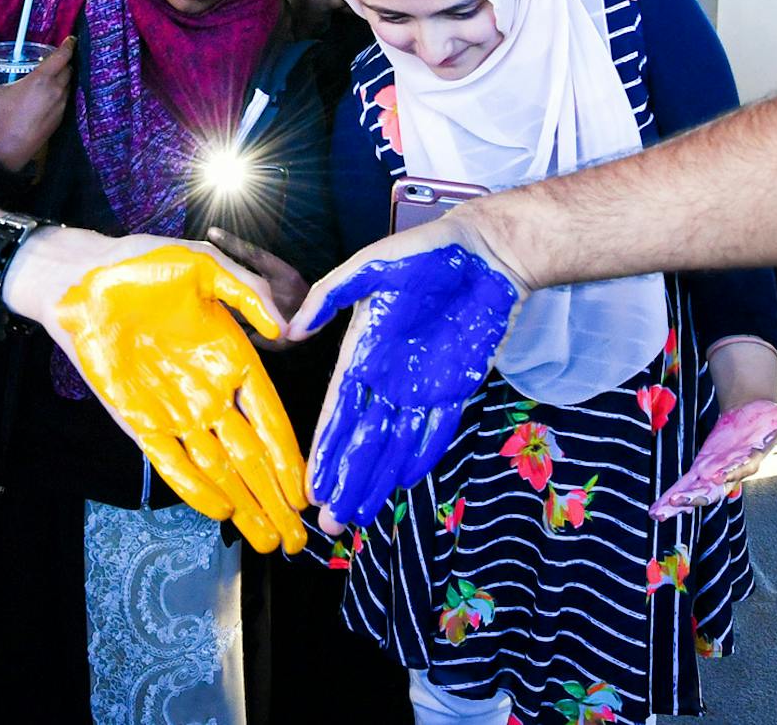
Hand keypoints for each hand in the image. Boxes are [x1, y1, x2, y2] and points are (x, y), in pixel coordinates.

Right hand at [0, 36, 76, 172]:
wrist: (9, 152)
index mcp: (41, 80)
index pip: (62, 57)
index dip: (68, 46)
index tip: (70, 39)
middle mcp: (56, 91)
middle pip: (69, 70)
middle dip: (65, 62)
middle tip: (56, 58)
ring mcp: (60, 106)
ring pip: (69, 85)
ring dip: (64, 78)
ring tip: (53, 75)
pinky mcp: (60, 120)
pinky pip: (66, 100)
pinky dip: (62, 93)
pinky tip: (50, 95)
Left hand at [11, 232, 308, 554]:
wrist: (83, 280)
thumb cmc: (143, 265)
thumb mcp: (203, 265)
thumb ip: (245, 291)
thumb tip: (282, 329)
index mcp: (231, 358)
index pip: (270, 418)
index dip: (290, 455)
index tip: (308, 490)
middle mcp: (208, 393)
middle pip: (250, 456)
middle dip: (275, 498)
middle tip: (297, 539)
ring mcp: (174, 411)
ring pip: (217, 469)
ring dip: (244, 504)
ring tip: (268, 540)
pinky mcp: (137, 421)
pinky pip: (170, 463)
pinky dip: (194, 489)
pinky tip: (220, 513)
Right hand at [292, 233, 524, 533]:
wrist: (485, 253)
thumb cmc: (424, 253)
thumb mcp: (369, 267)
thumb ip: (330, 296)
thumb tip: (291, 331)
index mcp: (361, 352)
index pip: (337, 411)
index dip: (324, 449)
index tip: (311, 485)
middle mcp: (386, 377)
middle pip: (362, 438)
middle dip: (345, 479)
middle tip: (330, 522)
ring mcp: (421, 385)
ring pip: (394, 443)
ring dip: (376, 479)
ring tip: (359, 516)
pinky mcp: (456, 386)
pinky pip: (436, 430)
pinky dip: (420, 455)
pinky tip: (401, 481)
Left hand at [648, 395, 776, 518]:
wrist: (753, 423)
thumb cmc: (767, 421)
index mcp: (750, 459)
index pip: (739, 466)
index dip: (728, 471)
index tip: (714, 475)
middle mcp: (731, 471)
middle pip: (715, 486)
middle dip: (698, 494)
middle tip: (681, 500)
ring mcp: (714, 473)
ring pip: (696, 491)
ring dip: (679, 502)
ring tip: (660, 512)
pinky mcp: (701, 469)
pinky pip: (685, 486)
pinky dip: (671, 498)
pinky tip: (656, 510)